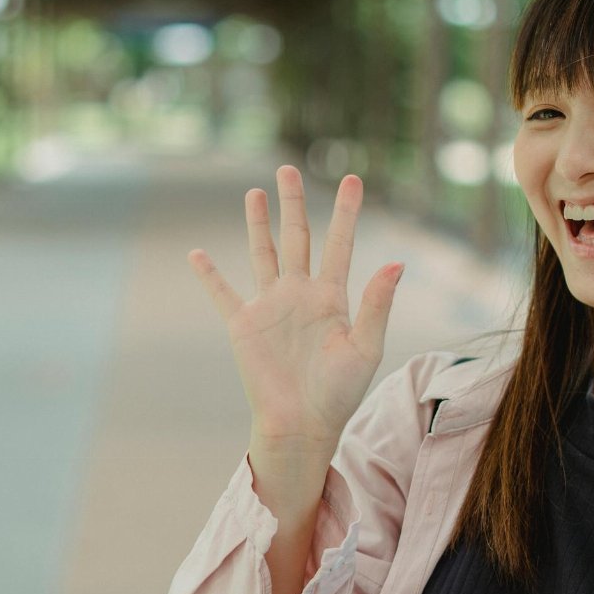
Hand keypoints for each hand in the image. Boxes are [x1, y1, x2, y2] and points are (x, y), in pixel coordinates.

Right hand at [187, 165, 401, 454]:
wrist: (303, 425)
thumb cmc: (340, 393)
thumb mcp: (366, 347)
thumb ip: (377, 304)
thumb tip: (396, 262)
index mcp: (333, 297)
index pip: (340, 243)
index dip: (346, 212)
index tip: (353, 179)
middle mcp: (301, 294)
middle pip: (297, 237)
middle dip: (294, 203)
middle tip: (290, 168)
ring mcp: (270, 307)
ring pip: (262, 254)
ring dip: (257, 224)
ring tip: (255, 192)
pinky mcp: (243, 326)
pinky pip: (223, 294)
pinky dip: (209, 275)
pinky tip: (196, 253)